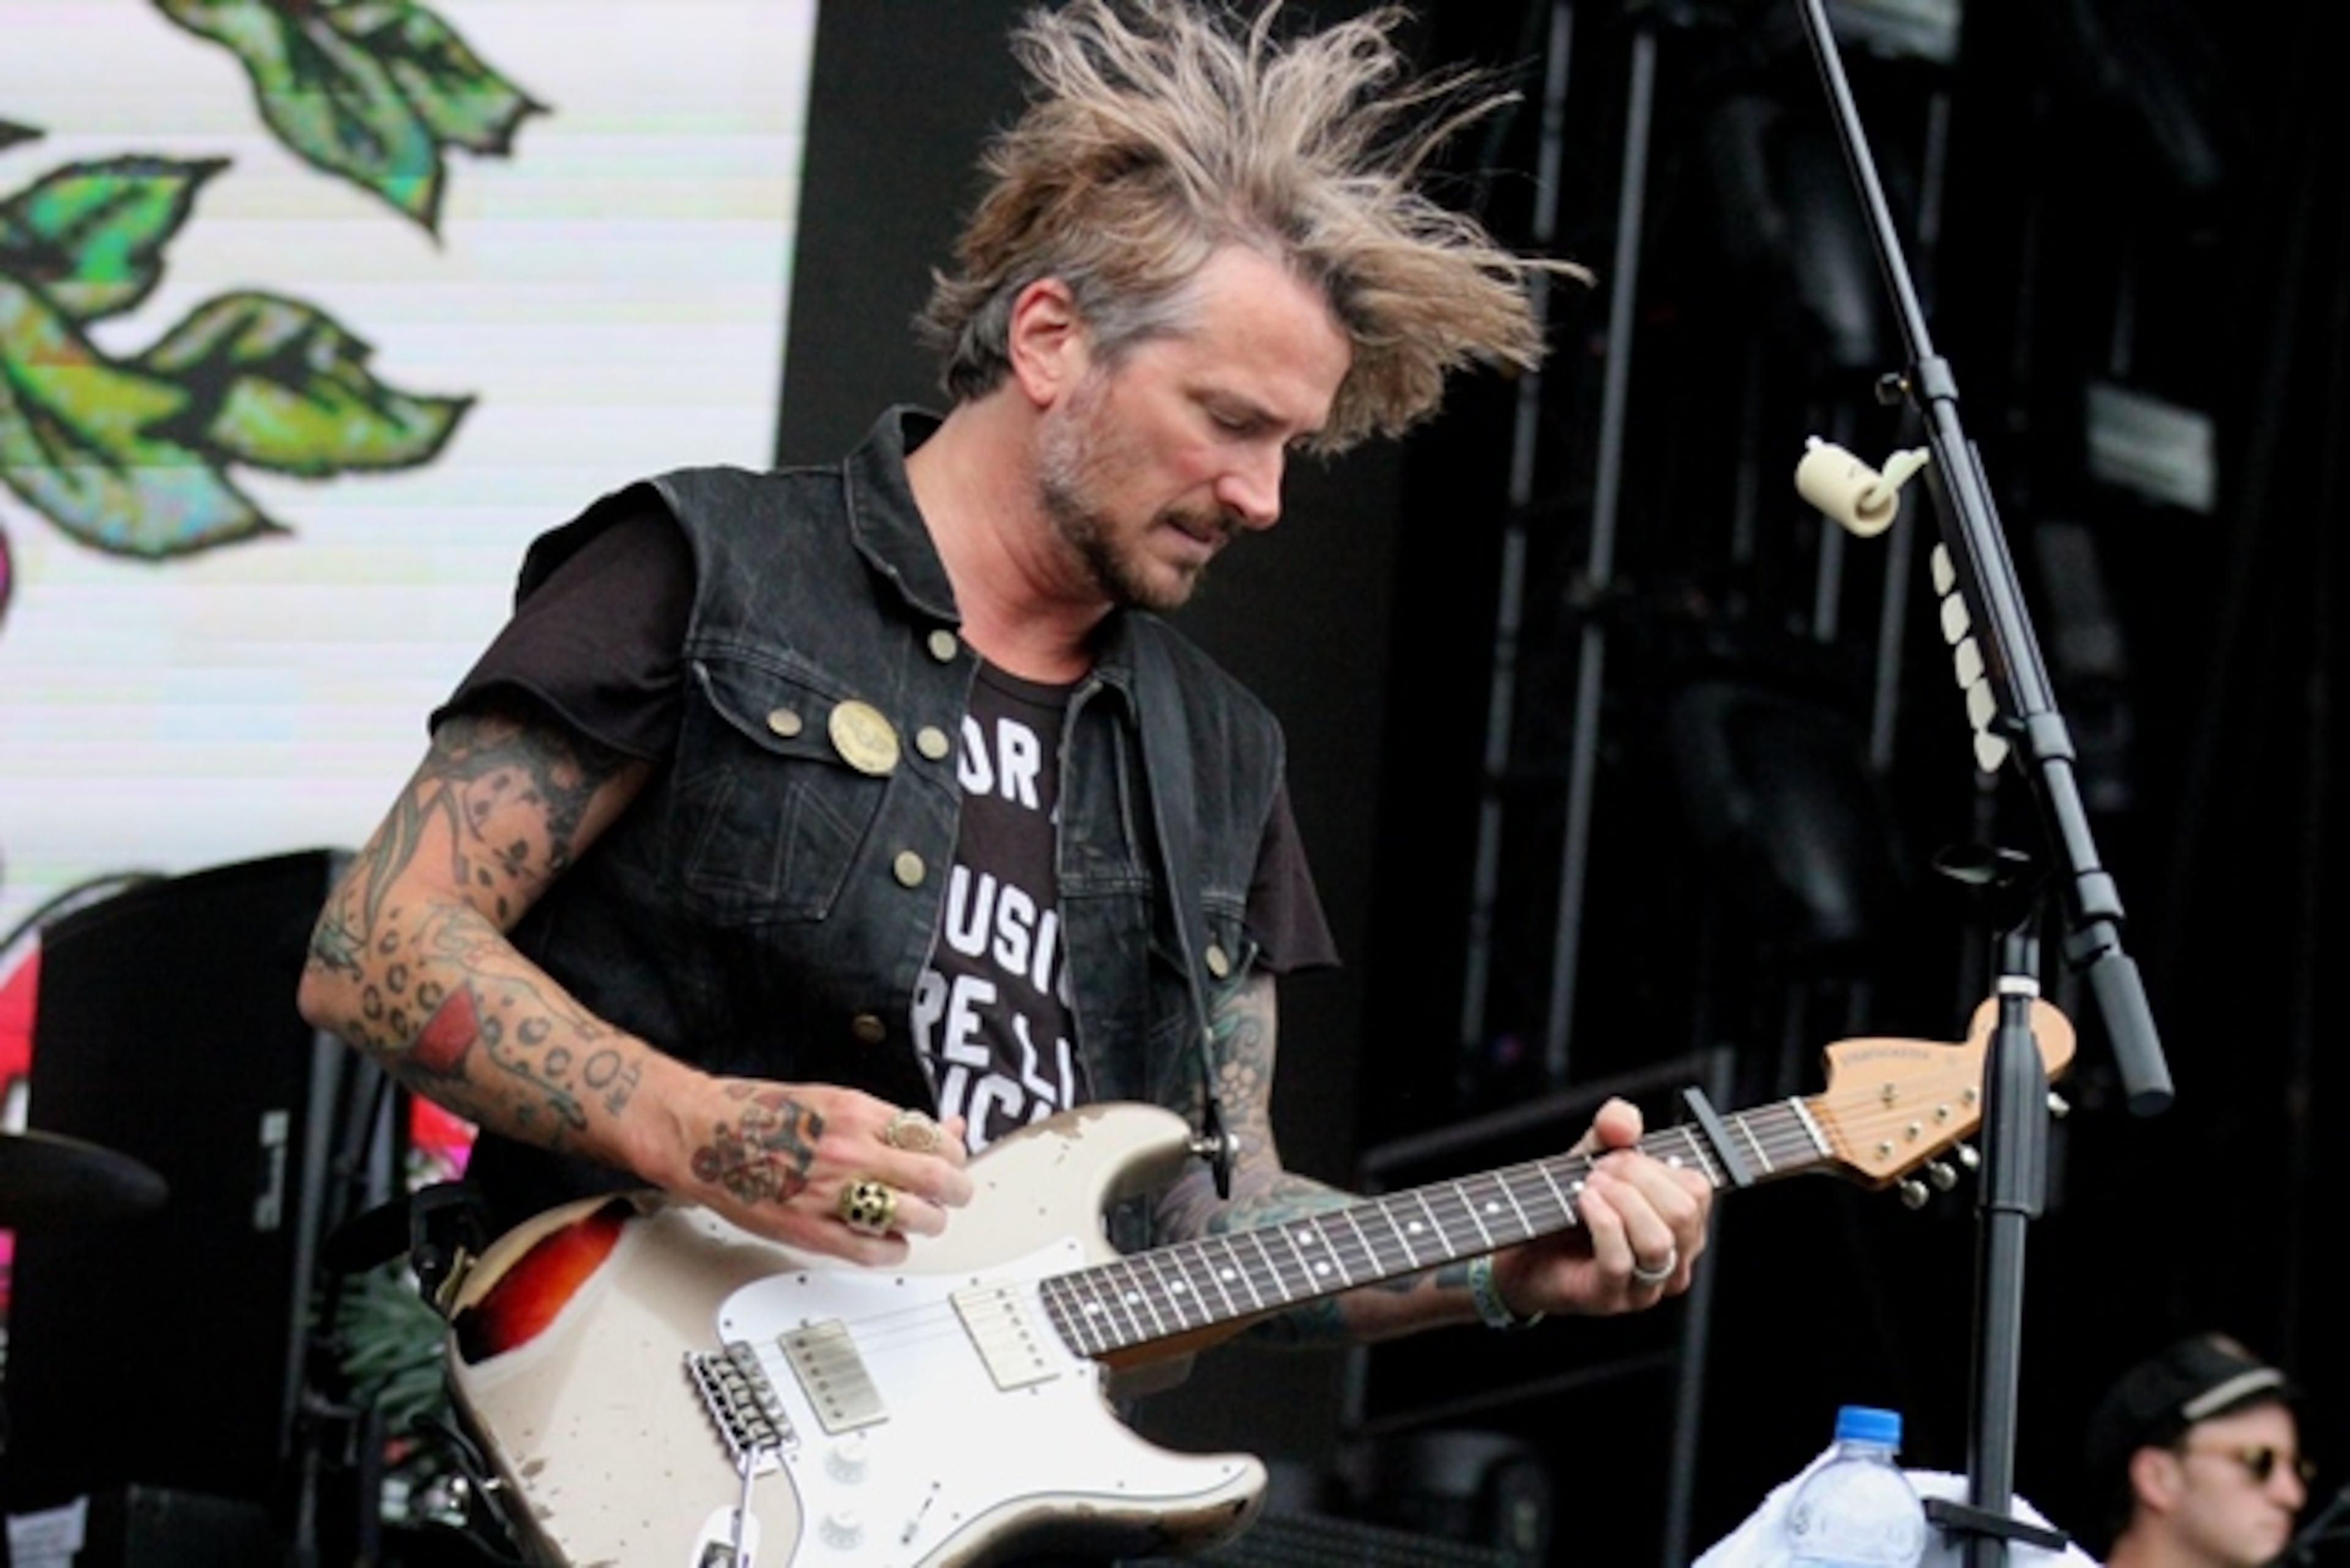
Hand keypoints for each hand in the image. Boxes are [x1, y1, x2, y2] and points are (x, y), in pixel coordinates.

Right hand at [656, 1073, 972, 1263]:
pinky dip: (893, 1249)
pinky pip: (875, 1250)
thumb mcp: (834, 1099)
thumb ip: (888, 1120)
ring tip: (924, 1218)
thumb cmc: (762, 1115)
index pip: (934, 1138)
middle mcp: (850, 1151)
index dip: (954, 1154)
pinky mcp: (810, 1231)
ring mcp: (831, 1194)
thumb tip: (942, 1129)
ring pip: (915, 1218)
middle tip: (956, 1193)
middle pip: (937, 1178)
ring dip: (930, 1221)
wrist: (704, 1135)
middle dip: (957, 1189)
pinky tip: (889, 1240)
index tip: (953, 1160)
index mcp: (857, 1112)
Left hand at [1489, 1097, 1710, 1316]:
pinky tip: (1583, 1202)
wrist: (1523, 1252)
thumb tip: (1624, 1121)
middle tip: (1599, 1172)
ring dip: (1620, 1200)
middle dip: (1636, 1178)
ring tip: (1589, 1188)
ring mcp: (1645, 1286)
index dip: (1655, 1164)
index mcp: (1682, 1227)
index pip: (1697, 1190)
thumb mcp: (1593, 1157)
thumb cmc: (1567, 1207)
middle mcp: (1674, 1260)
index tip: (1616, 1158)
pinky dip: (1601, 1221)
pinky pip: (1621, 1260)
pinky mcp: (1609, 1298)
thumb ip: (1613, 1128)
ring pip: (1658, 1240)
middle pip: (1682, 1212)